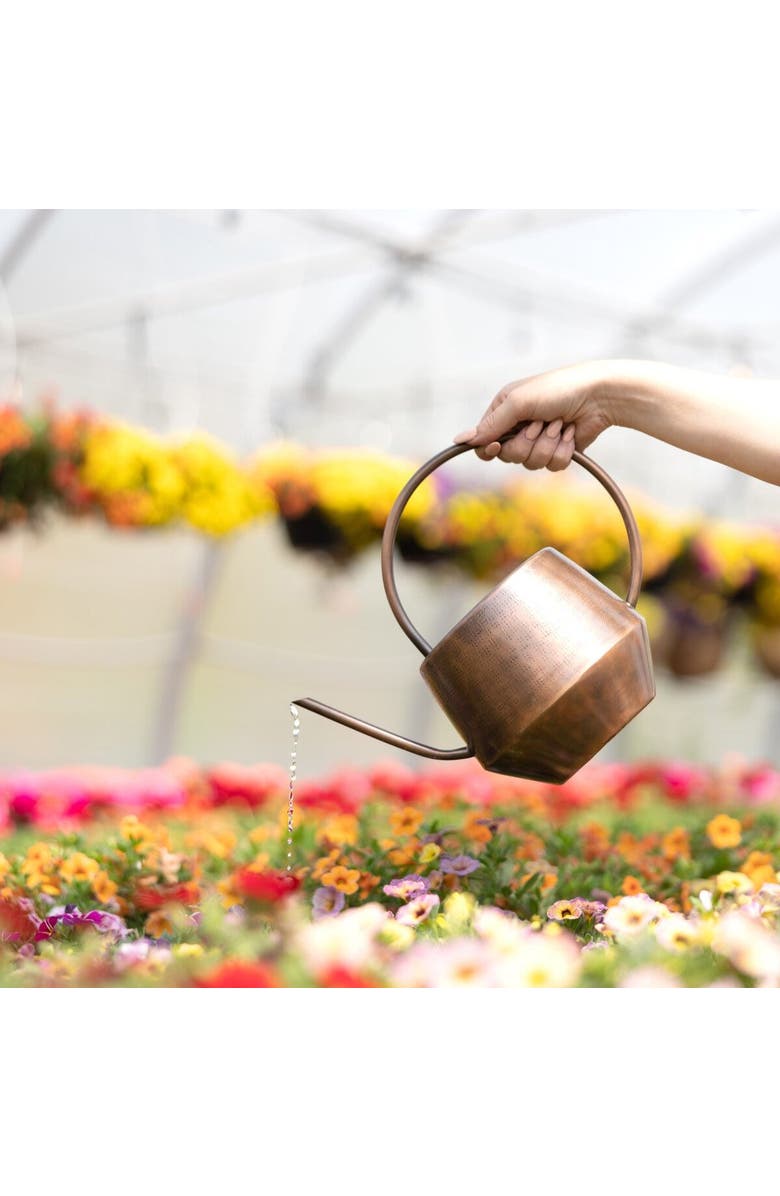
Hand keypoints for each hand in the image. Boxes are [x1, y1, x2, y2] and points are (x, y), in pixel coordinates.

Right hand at [453, 361, 614, 469]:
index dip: (490, 450)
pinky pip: (553, 466)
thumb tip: (460, 440)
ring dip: (548, 445)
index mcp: (505, 412)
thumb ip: (491, 424)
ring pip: (532, 464)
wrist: (599, 396)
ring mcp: (539, 441)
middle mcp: (519, 428)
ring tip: (559, 425)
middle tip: (540, 424)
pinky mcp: (558, 452)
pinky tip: (570, 433)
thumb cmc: (558, 390)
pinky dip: (563, 450)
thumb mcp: (519, 402)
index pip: (484, 443)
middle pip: (509, 457)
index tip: (498, 446)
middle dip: (527, 443)